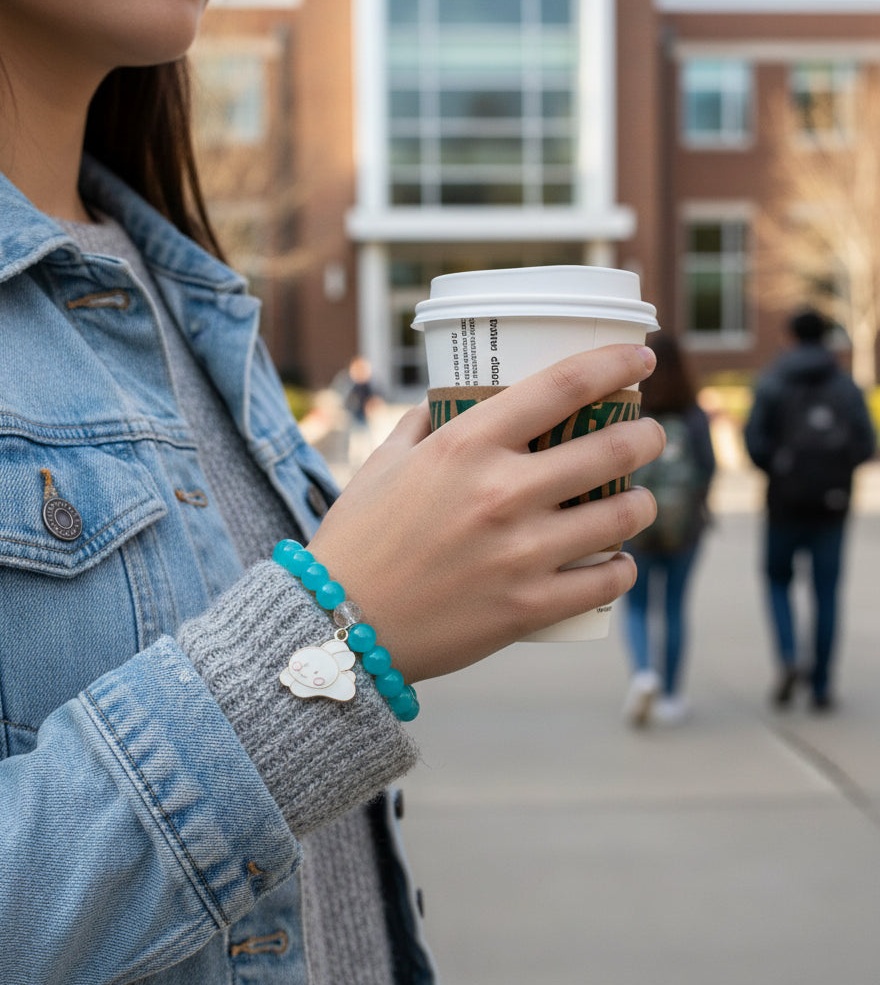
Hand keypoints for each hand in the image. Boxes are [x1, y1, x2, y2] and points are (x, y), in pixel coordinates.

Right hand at [308, 344, 663, 683]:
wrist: (336, 626)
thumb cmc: (357, 539)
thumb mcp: (381, 464)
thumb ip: (420, 425)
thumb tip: (449, 401)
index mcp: (466, 446)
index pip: (563, 384)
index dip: (615, 363)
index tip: (641, 358)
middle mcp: (502, 492)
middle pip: (612, 448)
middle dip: (647, 436)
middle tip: (650, 436)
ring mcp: (521, 553)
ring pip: (623, 515)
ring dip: (642, 502)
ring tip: (637, 500)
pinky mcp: (529, 607)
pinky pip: (606, 581)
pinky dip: (620, 568)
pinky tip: (615, 561)